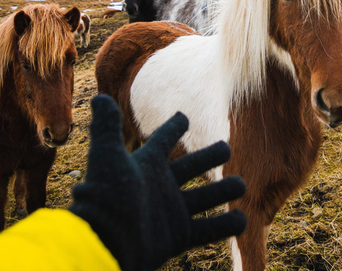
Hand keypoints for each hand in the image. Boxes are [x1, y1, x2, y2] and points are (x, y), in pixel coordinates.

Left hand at [69, 95, 246, 270]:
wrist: (105, 244)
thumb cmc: (107, 198)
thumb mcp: (108, 157)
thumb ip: (107, 128)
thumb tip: (99, 98)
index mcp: (146, 165)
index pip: (163, 140)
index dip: (173, 127)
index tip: (183, 117)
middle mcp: (160, 187)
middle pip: (191, 167)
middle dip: (208, 157)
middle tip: (226, 148)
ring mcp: (170, 212)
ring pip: (205, 197)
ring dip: (223, 190)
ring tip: (242, 185)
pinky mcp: (177, 236)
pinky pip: (208, 229)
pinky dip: (226, 225)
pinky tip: (243, 221)